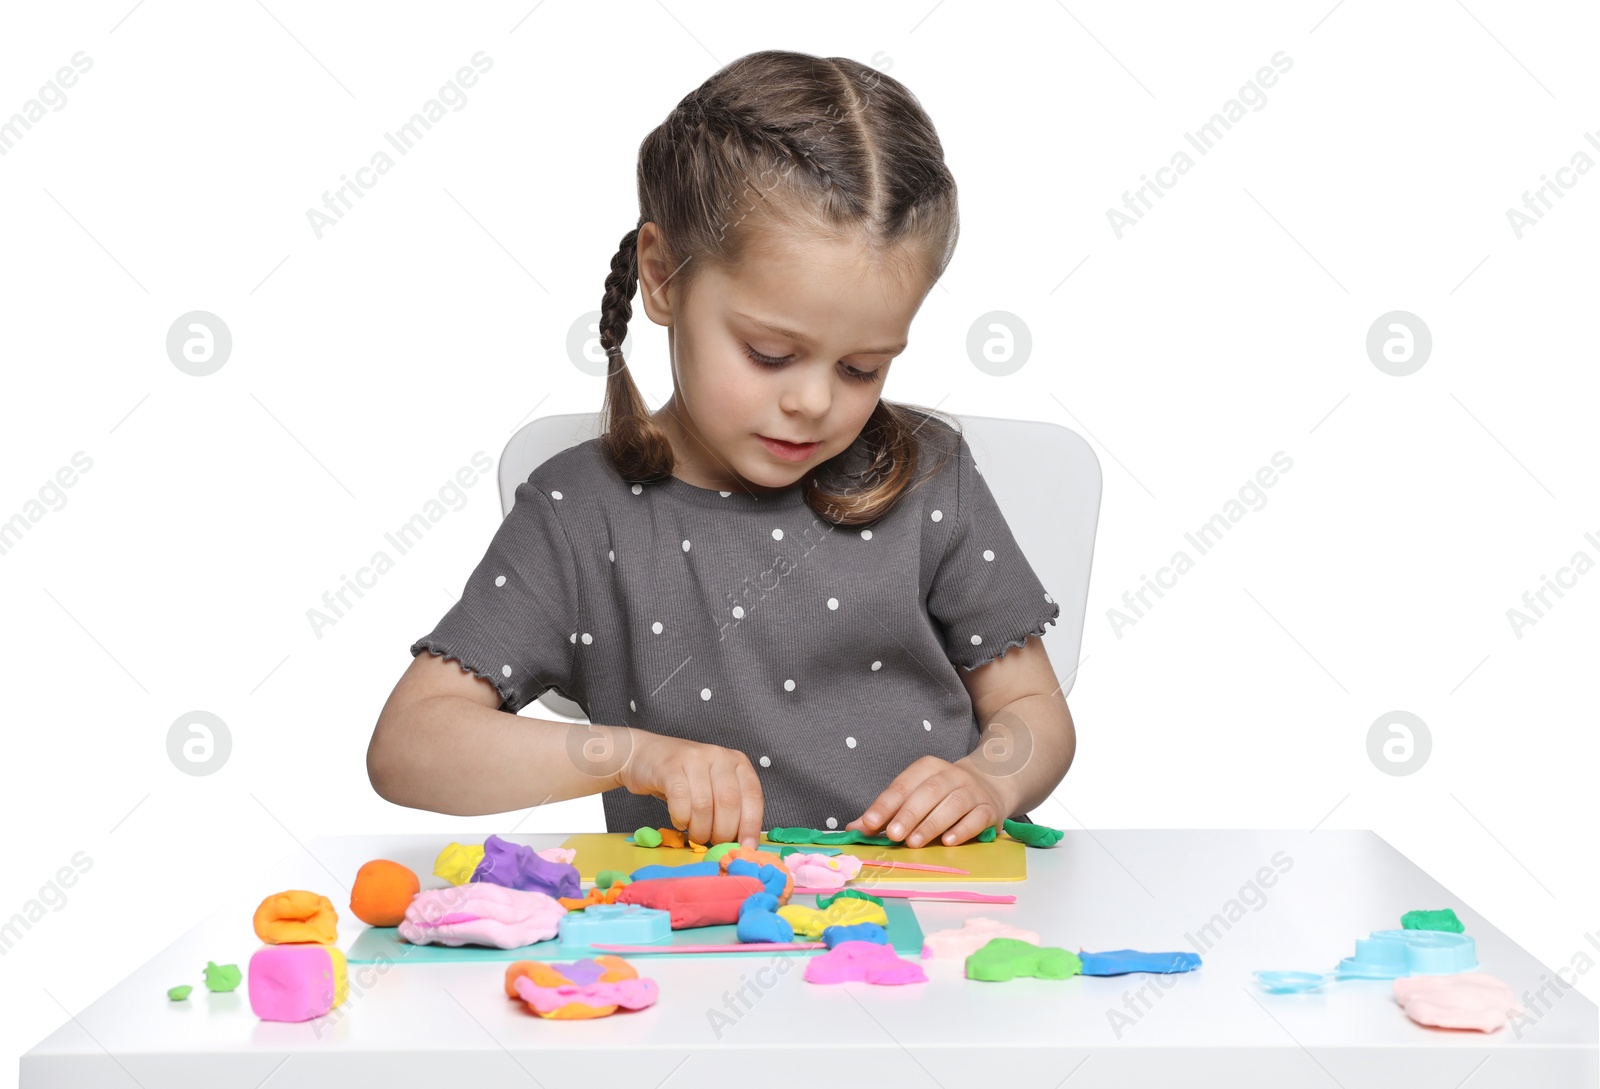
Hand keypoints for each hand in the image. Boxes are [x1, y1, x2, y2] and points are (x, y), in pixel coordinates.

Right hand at [615, 730, 764, 849]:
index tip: (746, 848)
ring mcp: (694, 759)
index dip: (751, 826)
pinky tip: (680, 821)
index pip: (752, 796)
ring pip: (704, 805)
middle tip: (714, 842)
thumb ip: (730, 808)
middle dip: (723, 832)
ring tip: (696, 835)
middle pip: (729, 802)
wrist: (648, 755)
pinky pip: (680, 800)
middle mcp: (719, 756)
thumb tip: (743, 842)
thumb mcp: (715, 786)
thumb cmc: (686, 777)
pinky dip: (681, 818)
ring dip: (700, 829)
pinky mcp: (670, 767)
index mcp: (737, 762)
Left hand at [845, 755, 1011, 847]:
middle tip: (894, 835)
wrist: (990, 785)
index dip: (885, 804)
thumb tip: (854, 828)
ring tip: (915, 842)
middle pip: (929, 791)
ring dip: (933, 824)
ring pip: (954, 804)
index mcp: (928, 768)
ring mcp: (973, 791)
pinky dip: (963, 830)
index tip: (869, 823)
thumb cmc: (942, 796)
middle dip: (909, 814)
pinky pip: (977, 817)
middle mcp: (952, 775)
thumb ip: (887, 812)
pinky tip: (948, 842)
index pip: (904, 784)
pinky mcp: (990, 809)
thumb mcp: (914, 796)